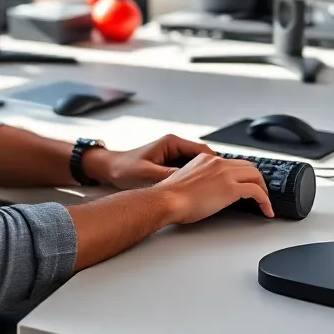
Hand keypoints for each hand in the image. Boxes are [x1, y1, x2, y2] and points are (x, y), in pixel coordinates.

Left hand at [84, 134, 216, 189]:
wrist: (108, 169)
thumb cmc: (125, 168)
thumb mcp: (149, 174)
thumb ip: (169, 175)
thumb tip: (191, 180)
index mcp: (172, 143)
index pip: (203, 150)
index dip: (215, 163)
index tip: (224, 175)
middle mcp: (174, 146)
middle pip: (203, 158)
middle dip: (213, 170)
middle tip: (223, 184)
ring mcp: (171, 155)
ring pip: (196, 165)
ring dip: (204, 175)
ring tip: (214, 189)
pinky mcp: (168, 164)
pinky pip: (188, 170)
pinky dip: (194, 179)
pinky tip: (198, 191)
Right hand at [157, 154, 273, 222]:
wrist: (167, 200)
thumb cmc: (171, 196)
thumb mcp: (187, 180)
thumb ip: (200, 180)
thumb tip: (208, 191)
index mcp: (206, 159)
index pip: (232, 162)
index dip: (242, 174)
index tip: (245, 183)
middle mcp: (217, 162)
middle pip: (248, 166)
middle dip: (256, 179)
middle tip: (260, 192)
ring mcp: (225, 174)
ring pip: (255, 175)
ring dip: (263, 189)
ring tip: (265, 202)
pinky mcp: (231, 189)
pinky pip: (256, 192)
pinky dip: (265, 201)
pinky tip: (266, 210)